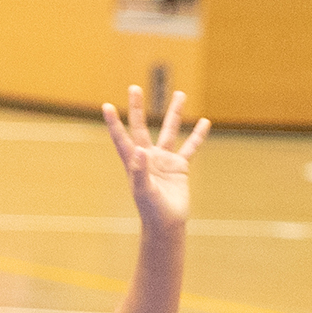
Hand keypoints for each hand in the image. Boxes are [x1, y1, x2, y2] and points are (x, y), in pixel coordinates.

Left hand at [102, 85, 209, 227]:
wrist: (167, 225)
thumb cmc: (151, 210)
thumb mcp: (144, 191)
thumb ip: (140, 171)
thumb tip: (140, 150)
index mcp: (134, 162)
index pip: (122, 138)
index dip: (114, 123)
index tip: (106, 106)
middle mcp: (147, 157)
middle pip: (140, 126)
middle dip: (137, 107)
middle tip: (134, 88)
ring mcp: (164, 160)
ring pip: (169, 131)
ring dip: (174, 113)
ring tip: (181, 94)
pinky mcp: (180, 167)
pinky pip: (190, 147)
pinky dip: (197, 136)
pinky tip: (204, 122)